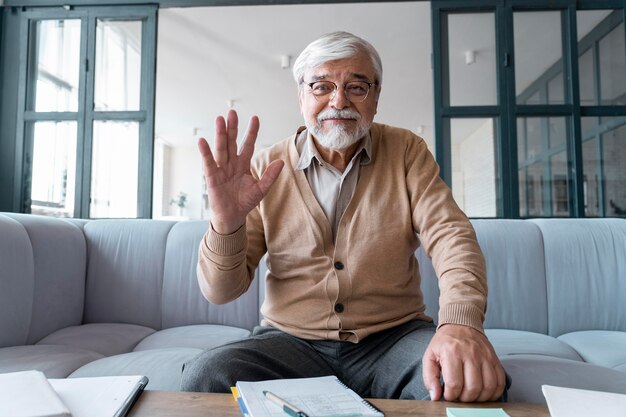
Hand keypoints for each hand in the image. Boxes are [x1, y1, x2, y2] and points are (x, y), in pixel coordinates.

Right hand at [199, 109, 283, 233]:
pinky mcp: (212, 177)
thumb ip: (270, 176)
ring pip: (221, 148)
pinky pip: (208, 163)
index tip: (255, 118)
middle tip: (232, 112)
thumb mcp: (261, 189)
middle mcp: (231, 163)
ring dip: (220, 134)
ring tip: (220, 119)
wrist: (232, 217)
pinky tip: (202, 141)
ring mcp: (221, 169)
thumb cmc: (245, 202)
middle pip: (231, 142)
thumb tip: (281, 162)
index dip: (251, 132)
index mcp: (243, 164)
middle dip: (232, 127)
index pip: (247, 144)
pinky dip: (205, 153)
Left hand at [422, 324, 505, 401]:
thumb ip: (429, 377)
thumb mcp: (429, 356)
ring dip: (479, 398)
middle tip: (459, 396)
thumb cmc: (445, 343)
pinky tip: (483, 393)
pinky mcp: (495, 359)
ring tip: (470, 395)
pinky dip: (493, 393)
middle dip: (464, 399)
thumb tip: (435, 396)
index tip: (448, 395)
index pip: (454, 384)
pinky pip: (500, 382)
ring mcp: (485, 357)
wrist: (461, 325)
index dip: (451, 396)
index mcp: (452, 352)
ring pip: (488, 387)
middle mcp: (471, 354)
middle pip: (472, 388)